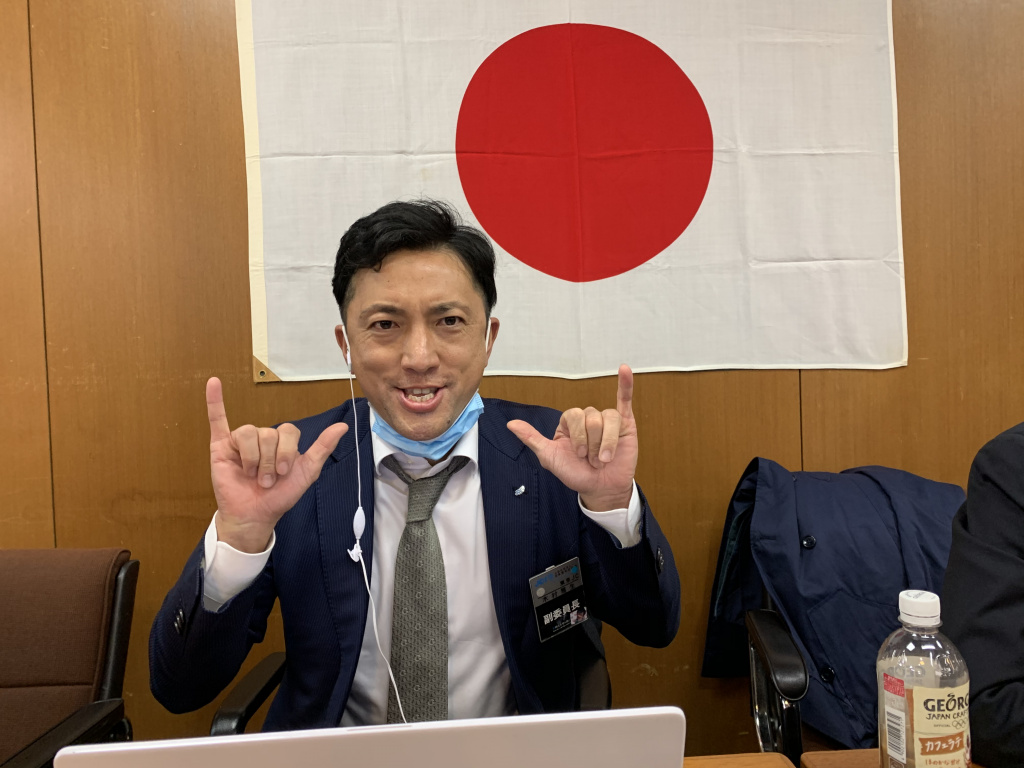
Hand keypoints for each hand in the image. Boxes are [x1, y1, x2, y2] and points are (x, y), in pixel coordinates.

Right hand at [206, 377, 347, 552]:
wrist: (254, 516)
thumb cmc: (279, 496)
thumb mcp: (307, 472)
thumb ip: (323, 448)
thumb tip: (343, 426)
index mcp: (283, 442)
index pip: (288, 430)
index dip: (287, 451)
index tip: (285, 472)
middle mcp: (263, 438)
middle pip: (268, 434)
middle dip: (269, 460)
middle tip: (267, 480)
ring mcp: (241, 441)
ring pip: (249, 433)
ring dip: (253, 458)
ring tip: (251, 475)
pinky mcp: (221, 447)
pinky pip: (217, 420)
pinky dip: (214, 401)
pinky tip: (213, 384)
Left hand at [507, 365, 636, 510]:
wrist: (600, 489)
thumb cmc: (575, 473)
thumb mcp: (550, 457)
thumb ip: (532, 438)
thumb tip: (510, 424)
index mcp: (569, 423)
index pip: (573, 415)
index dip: (578, 435)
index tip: (579, 455)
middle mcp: (587, 419)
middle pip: (592, 417)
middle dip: (592, 443)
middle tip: (593, 460)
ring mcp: (607, 420)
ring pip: (609, 418)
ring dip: (606, 442)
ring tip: (605, 459)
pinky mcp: (625, 424)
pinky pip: (624, 399)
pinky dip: (626, 384)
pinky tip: (625, 369)